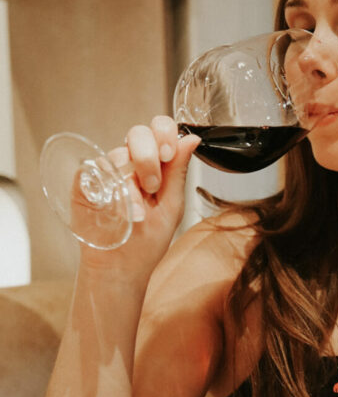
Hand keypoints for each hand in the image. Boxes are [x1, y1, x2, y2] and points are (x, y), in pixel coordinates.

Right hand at [77, 116, 198, 279]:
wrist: (121, 267)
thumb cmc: (147, 240)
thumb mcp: (171, 206)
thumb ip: (178, 172)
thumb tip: (192, 137)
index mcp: (155, 164)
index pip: (160, 129)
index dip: (164, 133)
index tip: (168, 153)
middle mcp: (130, 163)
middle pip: (137, 133)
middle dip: (147, 156)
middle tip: (152, 185)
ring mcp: (107, 171)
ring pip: (117, 154)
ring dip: (130, 183)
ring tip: (136, 212)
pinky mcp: (85, 182)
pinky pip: (94, 169)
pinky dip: (108, 188)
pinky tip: (114, 208)